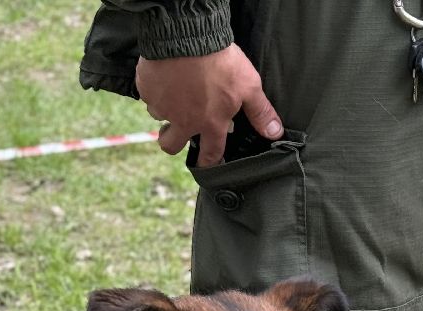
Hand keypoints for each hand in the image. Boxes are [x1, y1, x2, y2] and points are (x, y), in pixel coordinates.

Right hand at [136, 45, 282, 166]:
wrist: (187, 35)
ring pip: (159, 117)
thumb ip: (260, 112)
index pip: (210, 154)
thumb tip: (275, 134)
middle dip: (173, 142)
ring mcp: (162, 106)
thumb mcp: (248, 85)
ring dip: (165, 109)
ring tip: (173, 93)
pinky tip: (164, 75)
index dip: (209, 162)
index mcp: (210, 124)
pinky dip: (154, 88)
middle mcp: (183, 121)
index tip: (206, 162)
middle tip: (177, 131)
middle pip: (171, 146)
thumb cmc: (221, 61)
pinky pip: (148, 94)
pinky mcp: (146, 89)